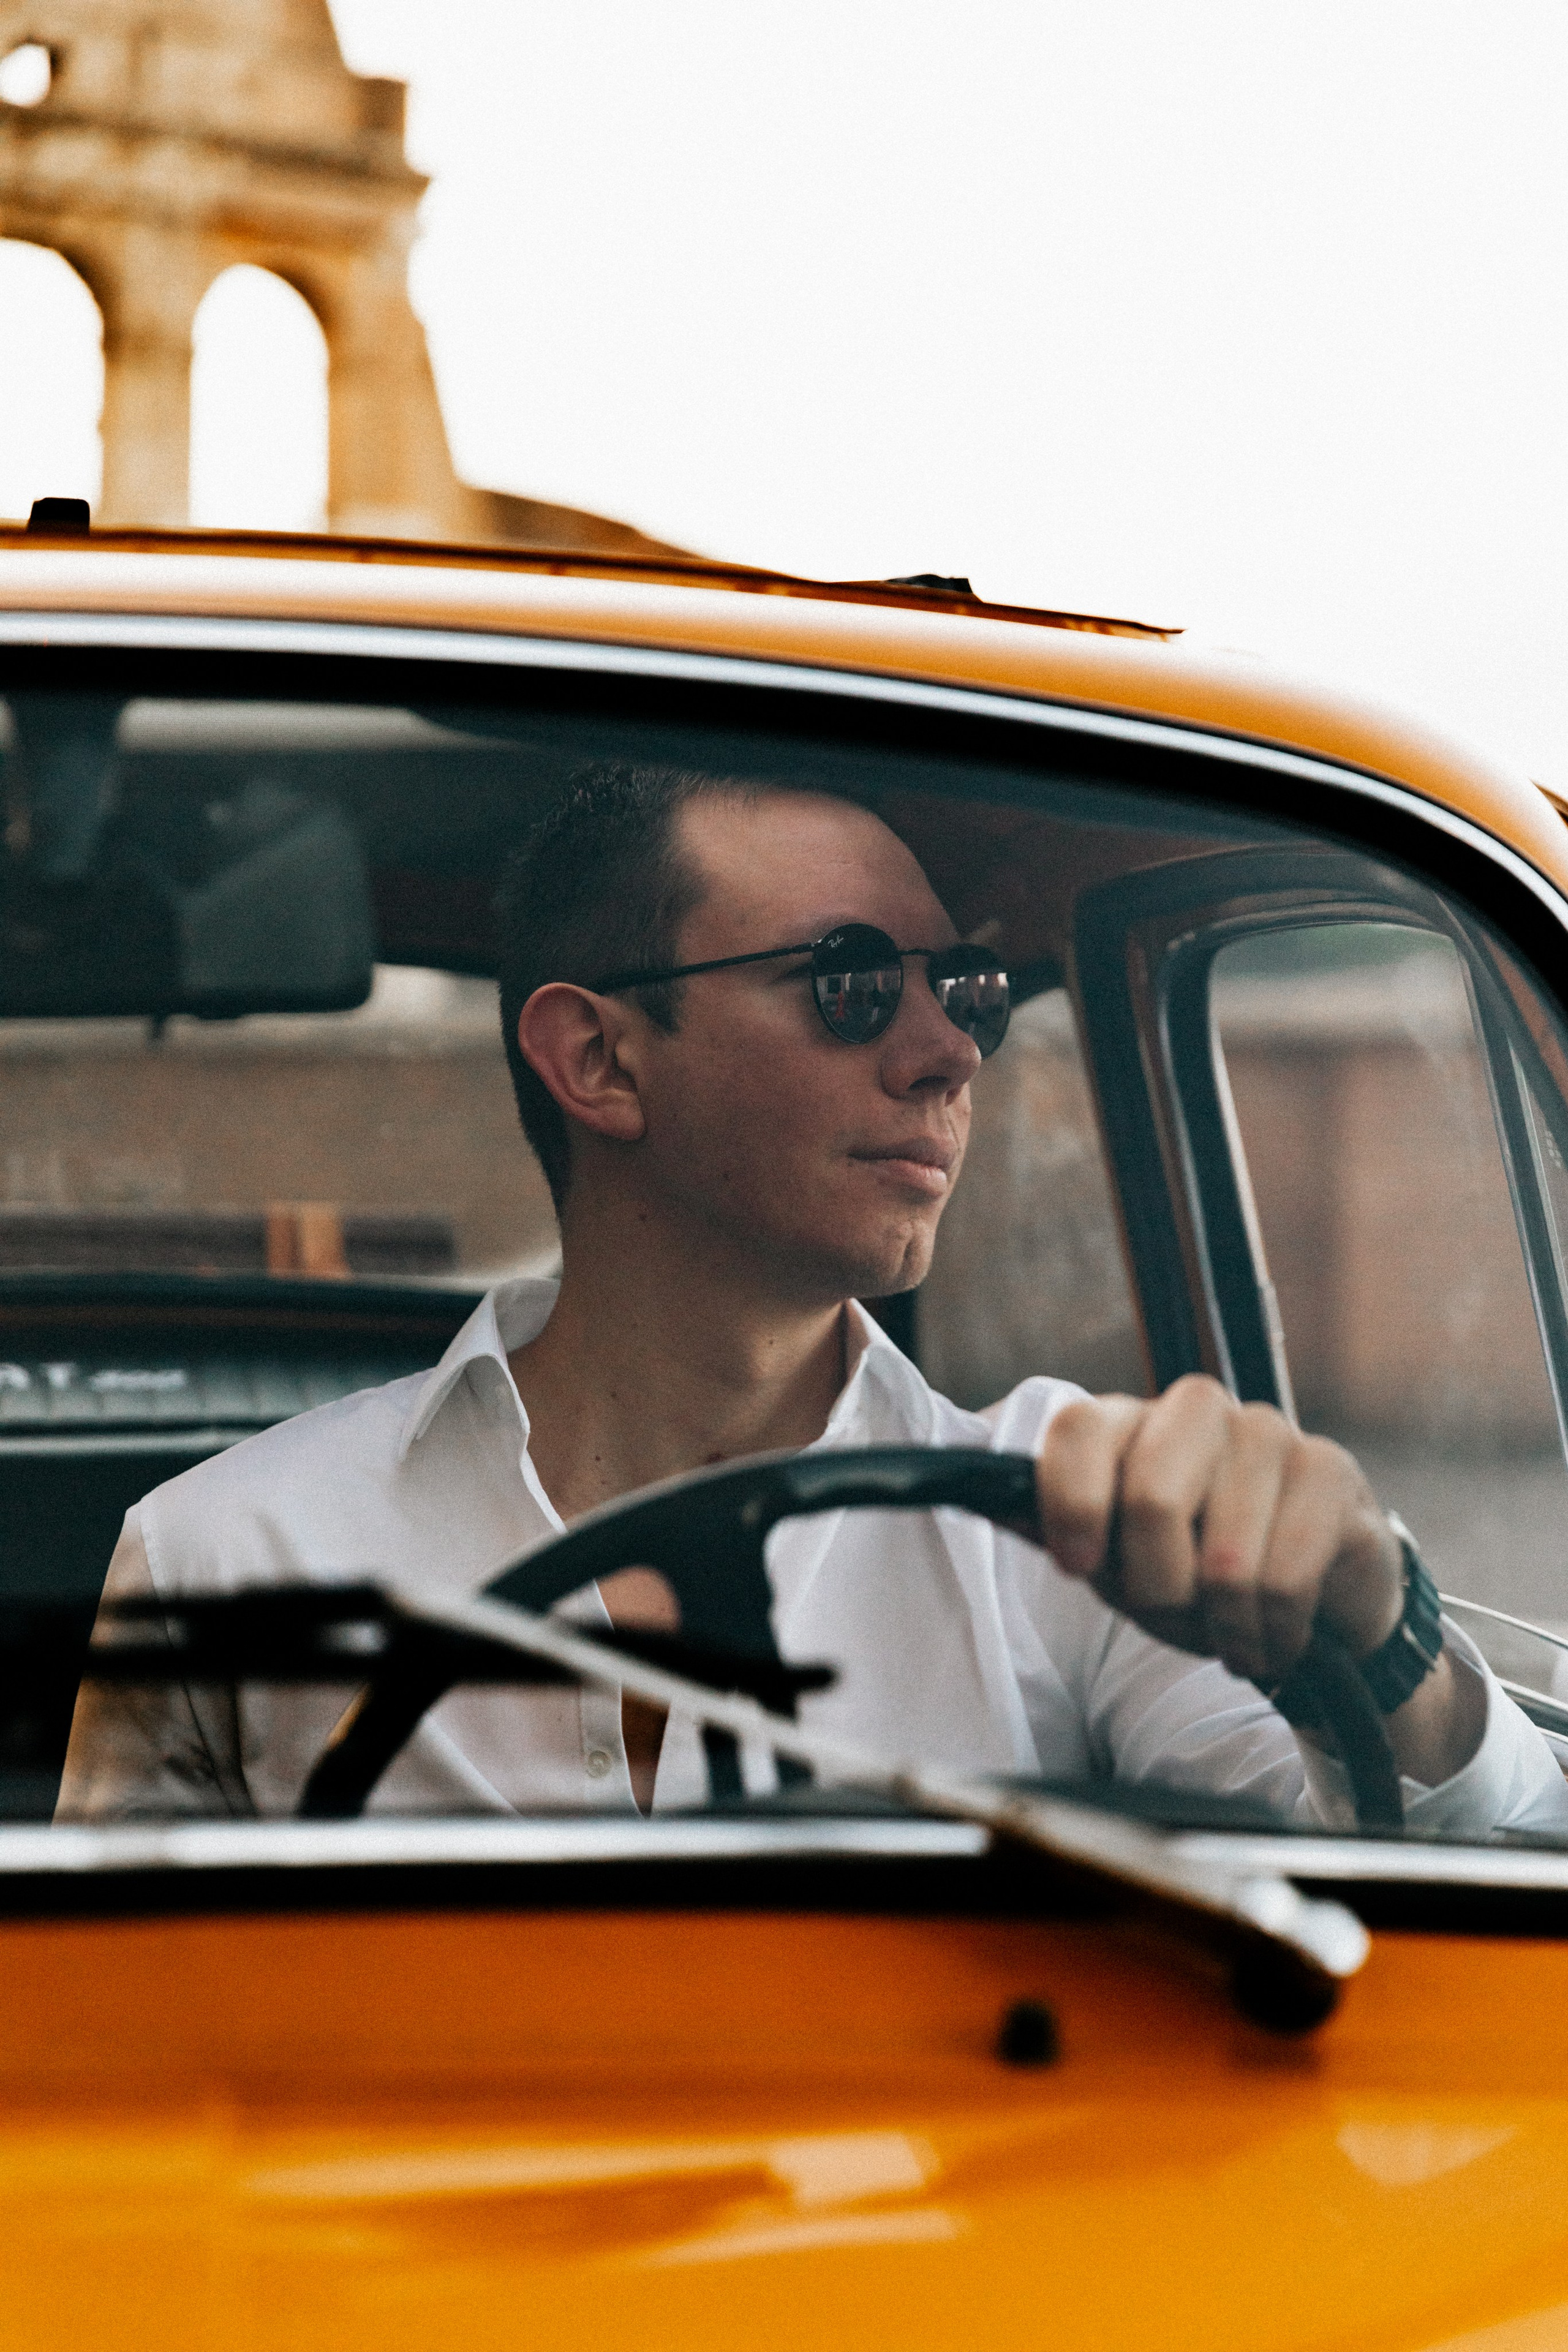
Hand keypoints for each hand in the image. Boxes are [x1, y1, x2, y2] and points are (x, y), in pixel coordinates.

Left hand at [1034, 1374, 1403, 1685]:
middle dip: (1157, 1586)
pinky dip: (1271, 1631)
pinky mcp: (1329, 1471)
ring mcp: (1268, 1433)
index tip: (1079, 1565)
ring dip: (1221, 1623)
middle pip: (1150, 1496)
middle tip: (1173, 1611)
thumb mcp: (1118, 1560)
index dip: (1071, 1501)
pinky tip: (1275, 1632)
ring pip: (1224, 1558)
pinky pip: (1283, 1580)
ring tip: (1229, 1626)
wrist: (1314, 1591)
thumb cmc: (1198, 1571)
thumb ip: (1059, 1530)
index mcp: (1131, 1423)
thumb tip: (996, 1504)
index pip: (1079, 1428)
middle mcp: (1196, 1410)